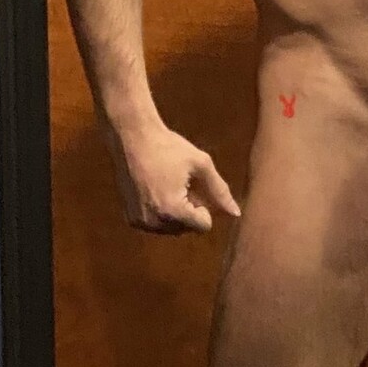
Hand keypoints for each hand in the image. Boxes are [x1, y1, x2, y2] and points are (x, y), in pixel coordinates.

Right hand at [103, 120, 240, 234]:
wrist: (132, 138)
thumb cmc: (169, 147)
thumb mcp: (200, 164)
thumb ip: (220, 190)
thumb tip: (236, 213)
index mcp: (173, 210)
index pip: (203, 226)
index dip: (204, 205)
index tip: (194, 185)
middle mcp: (154, 222)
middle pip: (187, 229)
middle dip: (190, 209)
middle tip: (181, 183)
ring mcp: (140, 222)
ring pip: (172, 228)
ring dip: (176, 212)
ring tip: (168, 184)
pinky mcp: (131, 218)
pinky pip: (156, 224)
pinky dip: (161, 212)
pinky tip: (155, 189)